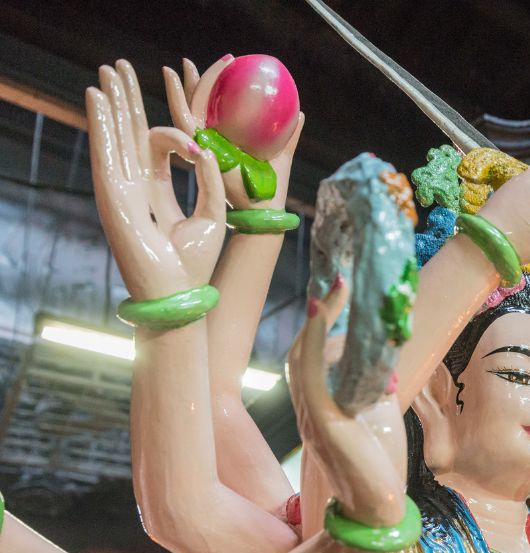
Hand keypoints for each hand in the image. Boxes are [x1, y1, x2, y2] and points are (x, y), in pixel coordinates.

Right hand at [87, 63, 225, 299]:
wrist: (178, 291)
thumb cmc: (194, 263)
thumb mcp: (212, 214)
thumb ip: (211, 180)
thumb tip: (209, 147)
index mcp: (158, 191)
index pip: (159, 146)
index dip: (176, 133)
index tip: (199, 143)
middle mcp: (136, 185)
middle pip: (128, 132)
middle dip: (127, 99)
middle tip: (121, 66)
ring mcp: (122, 188)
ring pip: (115, 135)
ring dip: (113, 102)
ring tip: (109, 70)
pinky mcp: (113, 194)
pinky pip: (106, 152)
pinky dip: (102, 124)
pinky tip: (99, 98)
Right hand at [164, 56, 303, 209]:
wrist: (264, 207)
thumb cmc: (271, 186)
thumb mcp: (282, 155)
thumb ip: (288, 135)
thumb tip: (299, 112)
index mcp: (226, 142)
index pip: (215, 112)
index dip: (213, 90)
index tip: (220, 68)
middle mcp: (211, 143)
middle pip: (197, 108)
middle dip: (192, 83)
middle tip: (188, 62)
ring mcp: (201, 145)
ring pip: (185, 109)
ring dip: (181, 86)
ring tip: (180, 66)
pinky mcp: (196, 147)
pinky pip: (183, 119)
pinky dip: (177, 98)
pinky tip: (173, 81)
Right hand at [286, 284, 407, 527]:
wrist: (378, 509)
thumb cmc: (377, 465)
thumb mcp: (379, 413)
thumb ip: (374, 384)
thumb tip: (384, 357)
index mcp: (320, 403)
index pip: (311, 354)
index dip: (321, 321)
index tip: (338, 288)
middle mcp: (309, 406)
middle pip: (303, 349)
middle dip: (320, 312)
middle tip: (340, 279)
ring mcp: (312, 412)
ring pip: (304, 356)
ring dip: (322, 318)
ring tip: (341, 286)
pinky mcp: (323, 421)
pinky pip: (310, 373)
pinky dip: (315, 340)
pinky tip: (326, 313)